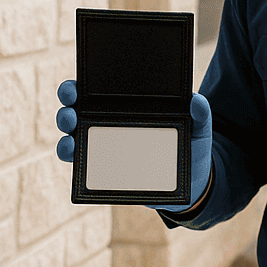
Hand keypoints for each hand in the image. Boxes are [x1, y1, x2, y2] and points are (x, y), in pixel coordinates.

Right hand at [55, 79, 212, 209]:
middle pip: (79, 107)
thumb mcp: (200, 131)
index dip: (82, 83)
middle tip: (70, 105)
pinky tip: (71, 151)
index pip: (100, 89)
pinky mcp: (101, 168)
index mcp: (129, 107)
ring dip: (64, 128)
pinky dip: (69, 154)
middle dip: (67, 102)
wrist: (189, 184)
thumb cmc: (190, 149)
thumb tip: (197, 100)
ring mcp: (103, 145)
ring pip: (73, 132)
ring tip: (70, 128)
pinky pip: (78, 160)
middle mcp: (110, 122)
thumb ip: (201, 116)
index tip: (76, 83)